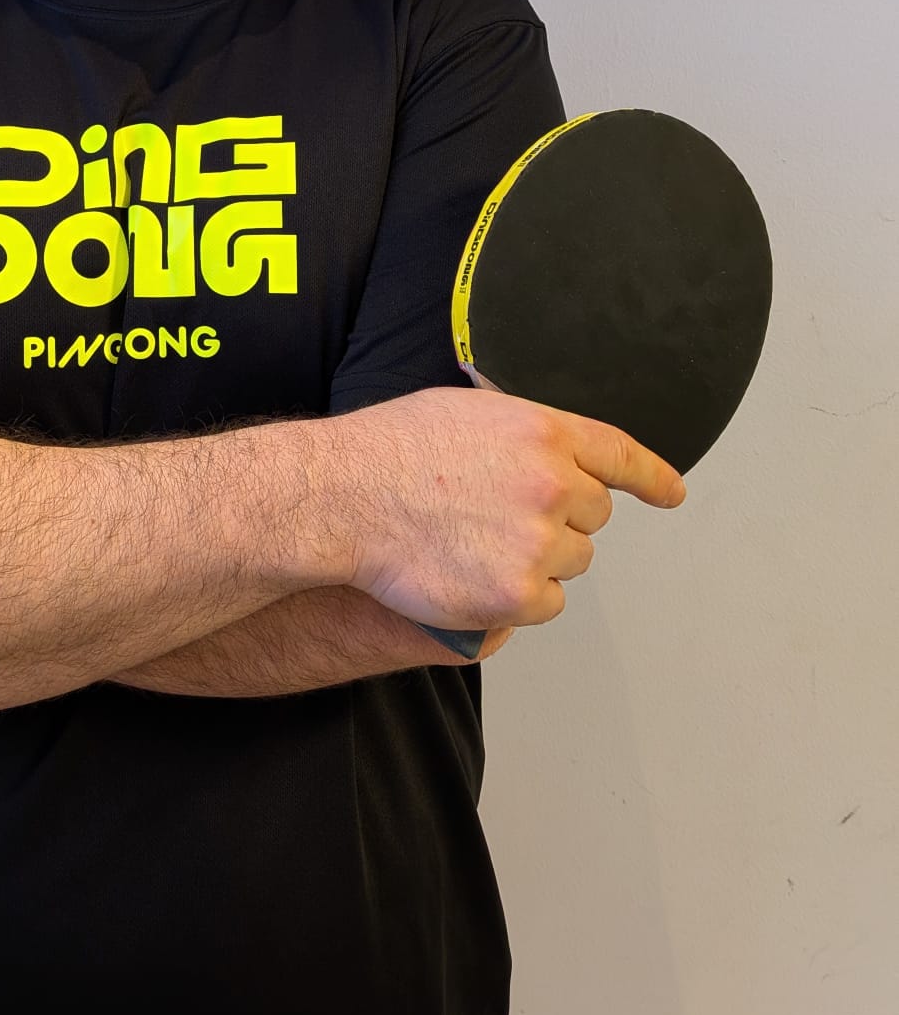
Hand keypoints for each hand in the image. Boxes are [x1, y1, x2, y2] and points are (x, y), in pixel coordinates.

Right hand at [326, 386, 685, 631]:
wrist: (341, 498)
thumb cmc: (387, 451)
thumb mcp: (464, 411)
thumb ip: (520, 433)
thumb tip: (544, 452)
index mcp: (543, 432)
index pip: (618, 454)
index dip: (652, 477)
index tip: (672, 494)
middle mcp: (553, 484)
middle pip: (593, 515)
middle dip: (559, 519)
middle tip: (497, 517)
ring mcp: (539, 542)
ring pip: (571, 561)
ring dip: (537, 559)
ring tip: (473, 542)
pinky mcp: (519, 594)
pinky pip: (546, 604)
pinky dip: (517, 598)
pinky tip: (472, 575)